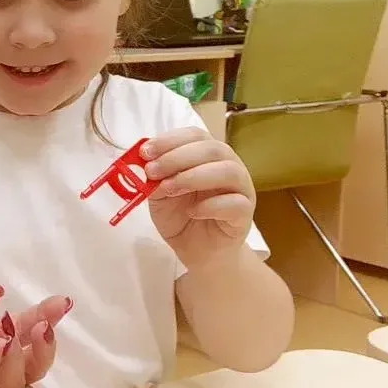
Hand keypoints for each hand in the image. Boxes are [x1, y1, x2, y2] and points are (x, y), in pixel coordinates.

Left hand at [143, 127, 255, 269]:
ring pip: (228, 171)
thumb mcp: (159, 195)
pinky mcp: (245, 215)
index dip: (170, 140)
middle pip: (212, 149)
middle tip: (152, 171)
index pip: (195, 135)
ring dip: (193, 177)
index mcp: (208, 156)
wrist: (198, 252)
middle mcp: (229, 166)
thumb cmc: (181, 217)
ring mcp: (241, 189)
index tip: (145, 152)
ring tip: (168, 189)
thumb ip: (154, 179)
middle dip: (177, 157)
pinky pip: (235, 203)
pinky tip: (191, 212)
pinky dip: (210, 206)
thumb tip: (142, 165)